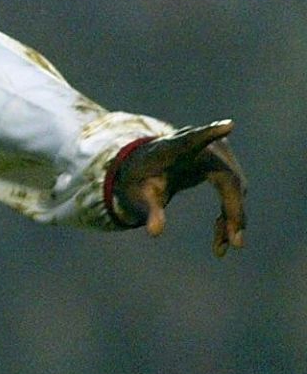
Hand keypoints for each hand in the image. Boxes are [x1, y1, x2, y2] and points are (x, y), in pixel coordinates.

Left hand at [111, 120, 246, 256]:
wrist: (142, 169)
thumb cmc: (137, 180)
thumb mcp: (138, 196)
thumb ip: (149, 210)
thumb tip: (155, 232)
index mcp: (173, 148)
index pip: (192, 140)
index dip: (210, 133)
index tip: (228, 125)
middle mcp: (200, 147)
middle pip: (227, 177)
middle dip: (234, 210)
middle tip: (235, 242)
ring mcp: (215, 153)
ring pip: (235, 187)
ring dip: (232, 217)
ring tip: (220, 248)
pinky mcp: (222, 164)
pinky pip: (233, 191)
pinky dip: (229, 215)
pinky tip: (220, 240)